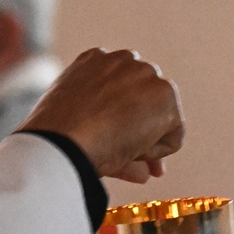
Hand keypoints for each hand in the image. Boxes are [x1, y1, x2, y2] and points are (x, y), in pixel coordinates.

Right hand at [20, 48, 182, 181]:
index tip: (116, 145)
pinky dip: (156, 153)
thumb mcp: (80, 131)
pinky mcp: (164, 92)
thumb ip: (111, 140)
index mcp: (94, 61)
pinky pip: (173, 137)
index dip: (123, 122)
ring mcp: (145, 73)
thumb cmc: (60, 139)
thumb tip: (145, 173)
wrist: (63, 141)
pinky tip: (129, 151)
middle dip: (143, 131)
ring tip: (119, 154)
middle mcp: (122, 60)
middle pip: (144, 103)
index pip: (121, 92)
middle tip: (137, 165)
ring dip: (147, 143)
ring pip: (161, 119)